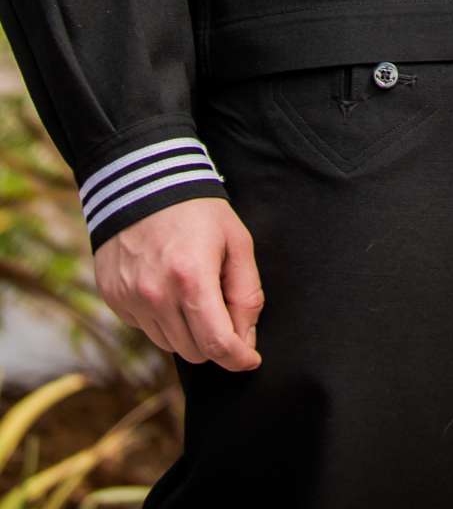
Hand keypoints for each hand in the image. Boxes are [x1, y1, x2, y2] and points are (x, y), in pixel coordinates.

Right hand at [94, 196, 262, 370]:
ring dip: (188, 331)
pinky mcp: (114, 298)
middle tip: (224, 311)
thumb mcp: (236, 240)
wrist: (143, 181)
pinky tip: (167, 285)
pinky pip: (145, 327)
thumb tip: (246, 339)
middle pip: (194, 351)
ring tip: (194, 290)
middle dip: (215, 342)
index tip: (250, 359)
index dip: (238, 358)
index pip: (217, 344)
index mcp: (192, 279)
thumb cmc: (198, 209)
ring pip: (169, 344)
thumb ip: (247, 292)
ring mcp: (130, 299)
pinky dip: (162, 318)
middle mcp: (156, 296)